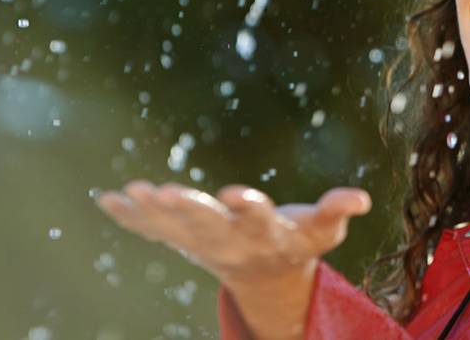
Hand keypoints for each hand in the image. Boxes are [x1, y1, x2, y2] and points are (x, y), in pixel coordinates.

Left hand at [94, 181, 371, 289]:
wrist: (264, 277)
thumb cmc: (297, 242)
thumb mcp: (323, 231)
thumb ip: (338, 211)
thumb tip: (362, 197)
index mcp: (265, 233)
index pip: (257, 219)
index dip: (247, 207)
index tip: (233, 193)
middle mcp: (229, 240)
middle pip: (207, 224)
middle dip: (187, 208)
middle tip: (166, 192)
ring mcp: (200, 241)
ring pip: (173, 227)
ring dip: (150, 212)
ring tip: (132, 192)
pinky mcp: (180, 238)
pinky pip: (151, 230)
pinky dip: (130, 217)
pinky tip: (108, 200)